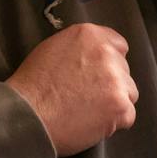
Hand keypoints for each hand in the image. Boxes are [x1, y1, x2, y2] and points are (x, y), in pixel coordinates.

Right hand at [6, 23, 136, 156]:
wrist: (27, 114)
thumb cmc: (33, 84)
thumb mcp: (53, 48)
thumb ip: (80, 48)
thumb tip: (93, 56)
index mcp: (89, 35)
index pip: (118, 45)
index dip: (109, 61)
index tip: (98, 73)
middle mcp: (106, 53)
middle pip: (123, 70)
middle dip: (111, 83)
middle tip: (87, 96)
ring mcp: (116, 80)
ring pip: (129, 93)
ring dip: (114, 102)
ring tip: (88, 110)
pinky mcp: (120, 106)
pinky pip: (127, 115)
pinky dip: (113, 122)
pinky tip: (91, 122)